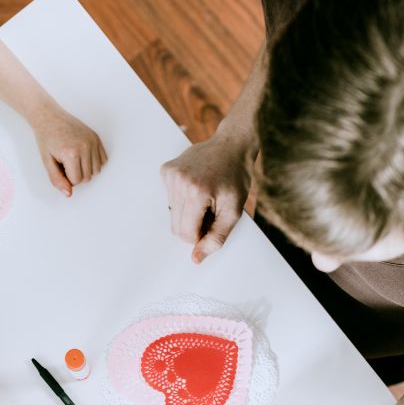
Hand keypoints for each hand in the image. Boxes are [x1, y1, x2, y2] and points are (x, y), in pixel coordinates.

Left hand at [33, 105, 107, 195]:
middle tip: (66, 163)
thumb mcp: (47, 162)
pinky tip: (83, 156)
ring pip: (97, 171)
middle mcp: (85, 146)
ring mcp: (92, 141)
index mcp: (71, 153)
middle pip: (88, 178)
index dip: (67, 178)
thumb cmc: (47, 139)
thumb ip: (57, 180)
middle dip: (76, 175)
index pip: (77, 181)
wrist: (49, 117)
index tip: (60, 167)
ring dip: (86, 170)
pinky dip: (94, 162)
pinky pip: (103, 160)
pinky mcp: (96, 138)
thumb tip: (69, 194)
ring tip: (74, 160)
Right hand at [161, 129, 251, 262]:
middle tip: (210, 208)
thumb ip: (216, 237)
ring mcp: (170, 174)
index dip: (201, 234)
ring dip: (188, 212)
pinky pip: (169, 199)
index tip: (214, 220)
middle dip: (193, 225)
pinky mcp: (166, 170)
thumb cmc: (236, 178)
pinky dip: (182, 199)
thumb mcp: (234, 211)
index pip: (186, 235)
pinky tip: (195, 185)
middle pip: (176, 227)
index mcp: (196, 192)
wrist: (232, 145)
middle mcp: (179, 182)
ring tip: (204, 196)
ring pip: (172, 215)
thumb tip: (196, 259)